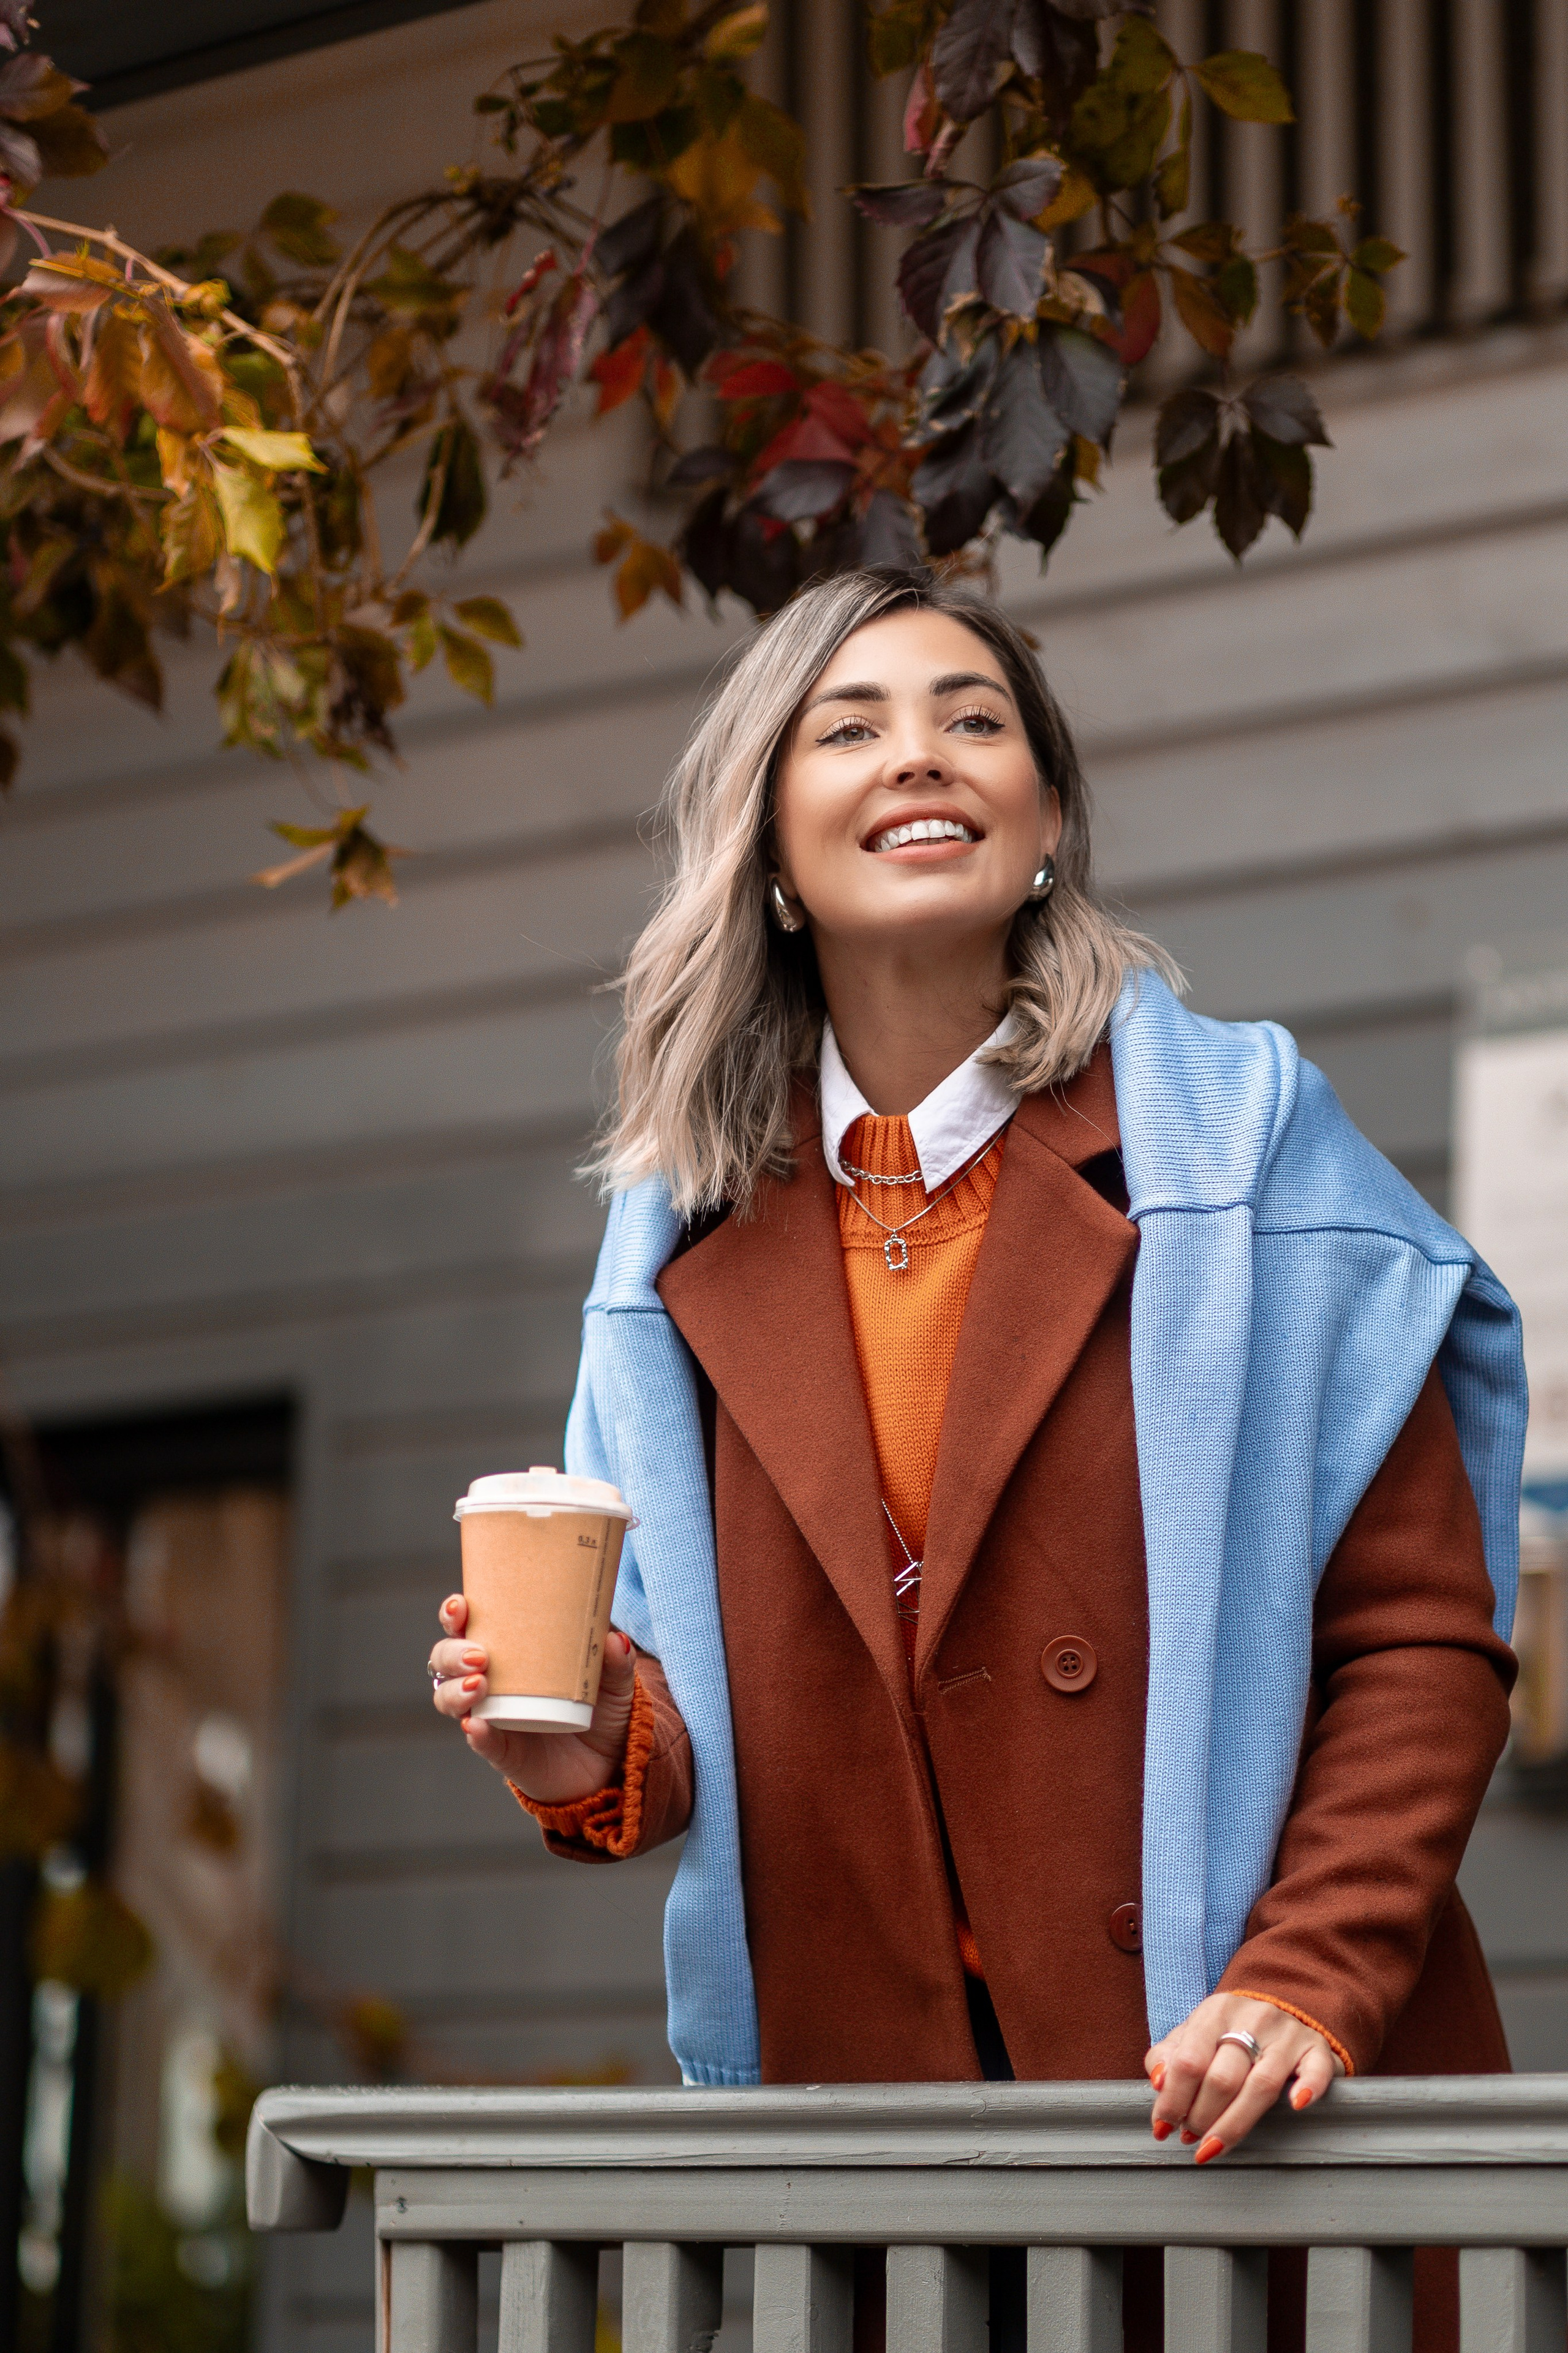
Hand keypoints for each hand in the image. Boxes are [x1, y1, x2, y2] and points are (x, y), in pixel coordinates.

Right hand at [429, 1593, 637, 1802]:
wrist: (609, 1763)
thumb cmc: (601, 1709)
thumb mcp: (614, 1681)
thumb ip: (616, 1661)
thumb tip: (615, 1640)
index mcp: (508, 1653)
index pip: (466, 1627)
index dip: (454, 1614)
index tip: (460, 1605)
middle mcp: (489, 1682)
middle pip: (446, 1662)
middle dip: (451, 1653)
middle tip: (478, 1654)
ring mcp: (492, 1718)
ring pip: (449, 1700)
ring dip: (455, 1690)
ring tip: (479, 1684)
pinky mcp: (503, 1752)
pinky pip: (482, 1742)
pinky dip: (477, 1734)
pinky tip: (476, 1725)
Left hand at [1145, 1993, 1343, 2162]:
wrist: (1283, 2004)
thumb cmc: (1228, 2032)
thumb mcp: (1193, 2034)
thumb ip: (1168, 2056)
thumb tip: (1158, 2081)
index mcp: (1216, 2011)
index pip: (1189, 2060)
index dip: (1173, 2100)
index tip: (1164, 2127)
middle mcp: (1252, 2017)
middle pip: (1223, 2078)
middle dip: (1201, 2117)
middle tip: (1191, 2137)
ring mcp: (1287, 2032)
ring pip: (1262, 2085)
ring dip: (1234, 2124)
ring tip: (1213, 2145)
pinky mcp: (1317, 2047)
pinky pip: (1316, 2070)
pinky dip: (1308, 2088)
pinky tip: (1296, 2106)